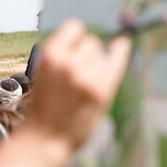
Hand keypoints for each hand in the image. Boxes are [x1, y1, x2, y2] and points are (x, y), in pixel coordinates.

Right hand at [25, 19, 129, 149]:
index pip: (74, 27)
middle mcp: (69, 62)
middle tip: (77, 75)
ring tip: (84, 85)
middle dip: (88, 54)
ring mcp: (87, 77)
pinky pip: (116, 63)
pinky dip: (120, 52)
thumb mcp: (43, 73)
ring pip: (103, 56)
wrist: (45, 138)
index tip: (74, 49)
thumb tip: (89, 38)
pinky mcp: (101, 91)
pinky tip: (122, 45)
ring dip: (97, 65)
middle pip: (92, 43)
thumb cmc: (44, 106)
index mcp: (50, 55)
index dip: (75, 38)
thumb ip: (63, 55)